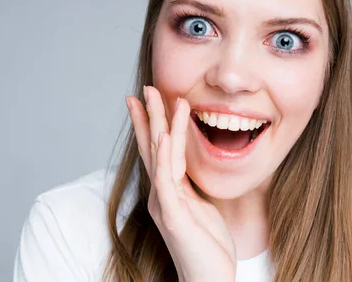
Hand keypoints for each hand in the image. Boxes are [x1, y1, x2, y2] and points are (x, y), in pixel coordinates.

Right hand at [126, 86, 236, 281]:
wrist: (209, 280)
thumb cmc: (208, 247)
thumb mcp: (201, 207)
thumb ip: (190, 186)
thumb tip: (189, 167)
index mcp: (168, 191)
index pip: (157, 150)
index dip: (151, 124)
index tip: (146, 99)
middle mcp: (160, 194)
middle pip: (152, 148)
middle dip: (148, 116)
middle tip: (143, 89)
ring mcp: (164, 203)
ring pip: (159, 156)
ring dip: (158, 124)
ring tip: (155, 98)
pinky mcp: (171, 215)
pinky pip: (166, 178)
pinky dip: (165, 154)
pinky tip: (164, 134)